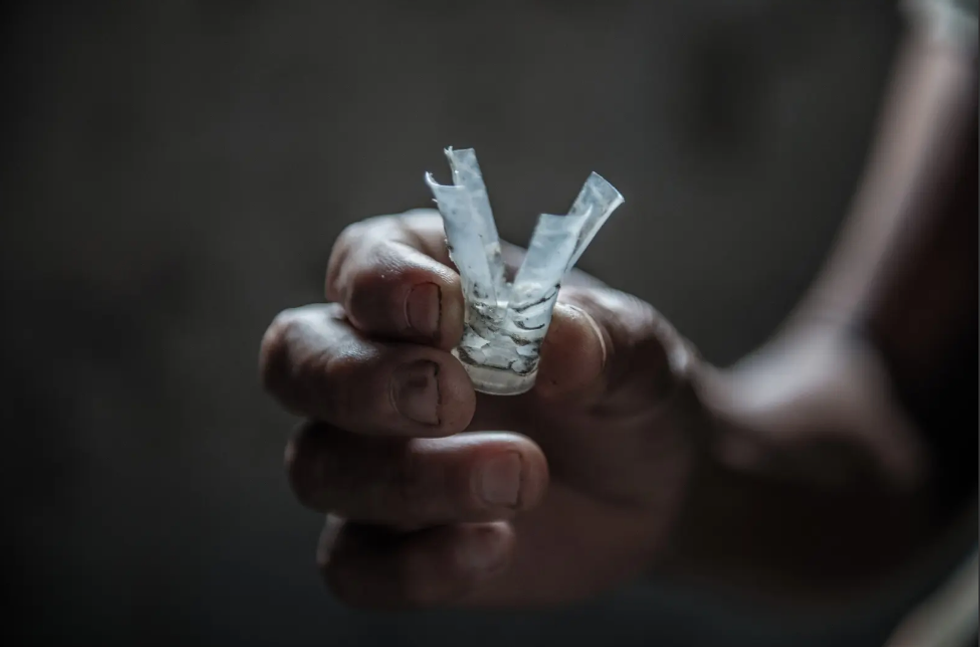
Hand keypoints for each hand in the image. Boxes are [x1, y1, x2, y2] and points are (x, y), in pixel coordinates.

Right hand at [260, 210, 713, 607]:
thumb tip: (554, 339)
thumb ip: (599, 338)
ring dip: (412, 478)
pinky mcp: (387, 543)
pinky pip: (353, 566)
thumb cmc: (622, 388)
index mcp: (423, 283)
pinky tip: (496, 547)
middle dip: (361, 382)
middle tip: (452, 398)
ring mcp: (369, 458)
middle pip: (295, 361)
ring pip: (318, 467)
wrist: (651, 486)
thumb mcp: (636, 351)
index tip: (445, 309)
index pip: (362, 263)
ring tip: (524, 476)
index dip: (383, 284)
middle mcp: (373, 365)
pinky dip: (414, 566)